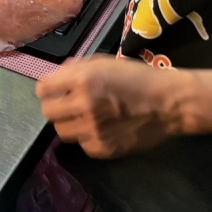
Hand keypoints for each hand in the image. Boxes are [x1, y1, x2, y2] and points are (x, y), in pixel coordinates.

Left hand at [36, 55, 190, 158]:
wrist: (168, 103)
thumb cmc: (137, 77)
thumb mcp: (104, 62)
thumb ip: (76, 68)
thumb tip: (57, 76)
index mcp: (84, 79)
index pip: (43, 88)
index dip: (47, 88)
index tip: (54, 89)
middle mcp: (84, 105)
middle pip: (48, 112)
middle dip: (54, 105)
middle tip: (66, 103)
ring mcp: (93, 130)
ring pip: (62, 131)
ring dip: (68, 122)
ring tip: (83, 115)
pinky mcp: (104, 149)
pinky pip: (82, 144)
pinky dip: (87, 136)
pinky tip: (100, 127)